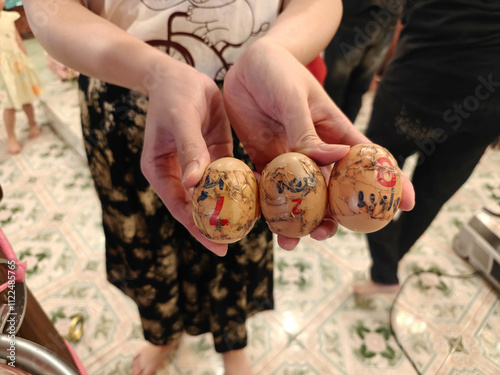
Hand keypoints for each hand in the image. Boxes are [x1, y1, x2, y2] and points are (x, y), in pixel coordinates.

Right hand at [140, 61, 232, 255]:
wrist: (180, 74)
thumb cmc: (173, 93)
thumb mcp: (180, 118)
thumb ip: (189, 149)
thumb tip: (193, 184)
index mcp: (160, 170)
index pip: (179, 206)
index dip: (197, 227)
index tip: (216, 246)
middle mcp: (178, 173)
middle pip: (196, 206)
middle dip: (214, 225)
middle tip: (235, 244)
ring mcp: (197, 166)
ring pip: (214, 194)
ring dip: (229, 208)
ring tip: (251, 227)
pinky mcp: (213, 155)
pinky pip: (227, 176)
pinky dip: (239, 187)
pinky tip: (257, 198)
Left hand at [223, 40, 414, 249]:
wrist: (247, 65)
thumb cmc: (279, 72)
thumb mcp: (295, 98)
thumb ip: (308, 130)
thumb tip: (336, 159)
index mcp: (335, 134)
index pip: (369, 161)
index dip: (391, 182)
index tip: (405, 206)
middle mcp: (316, 152)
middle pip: (333, 191)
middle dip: (333, 218)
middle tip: (322, 236)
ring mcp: (291, 158)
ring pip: (302, 198)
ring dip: (298, 221)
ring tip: (289, 242)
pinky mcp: (265, 159)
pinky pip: (269, 189)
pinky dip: (268, 206)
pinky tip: (262, 219)